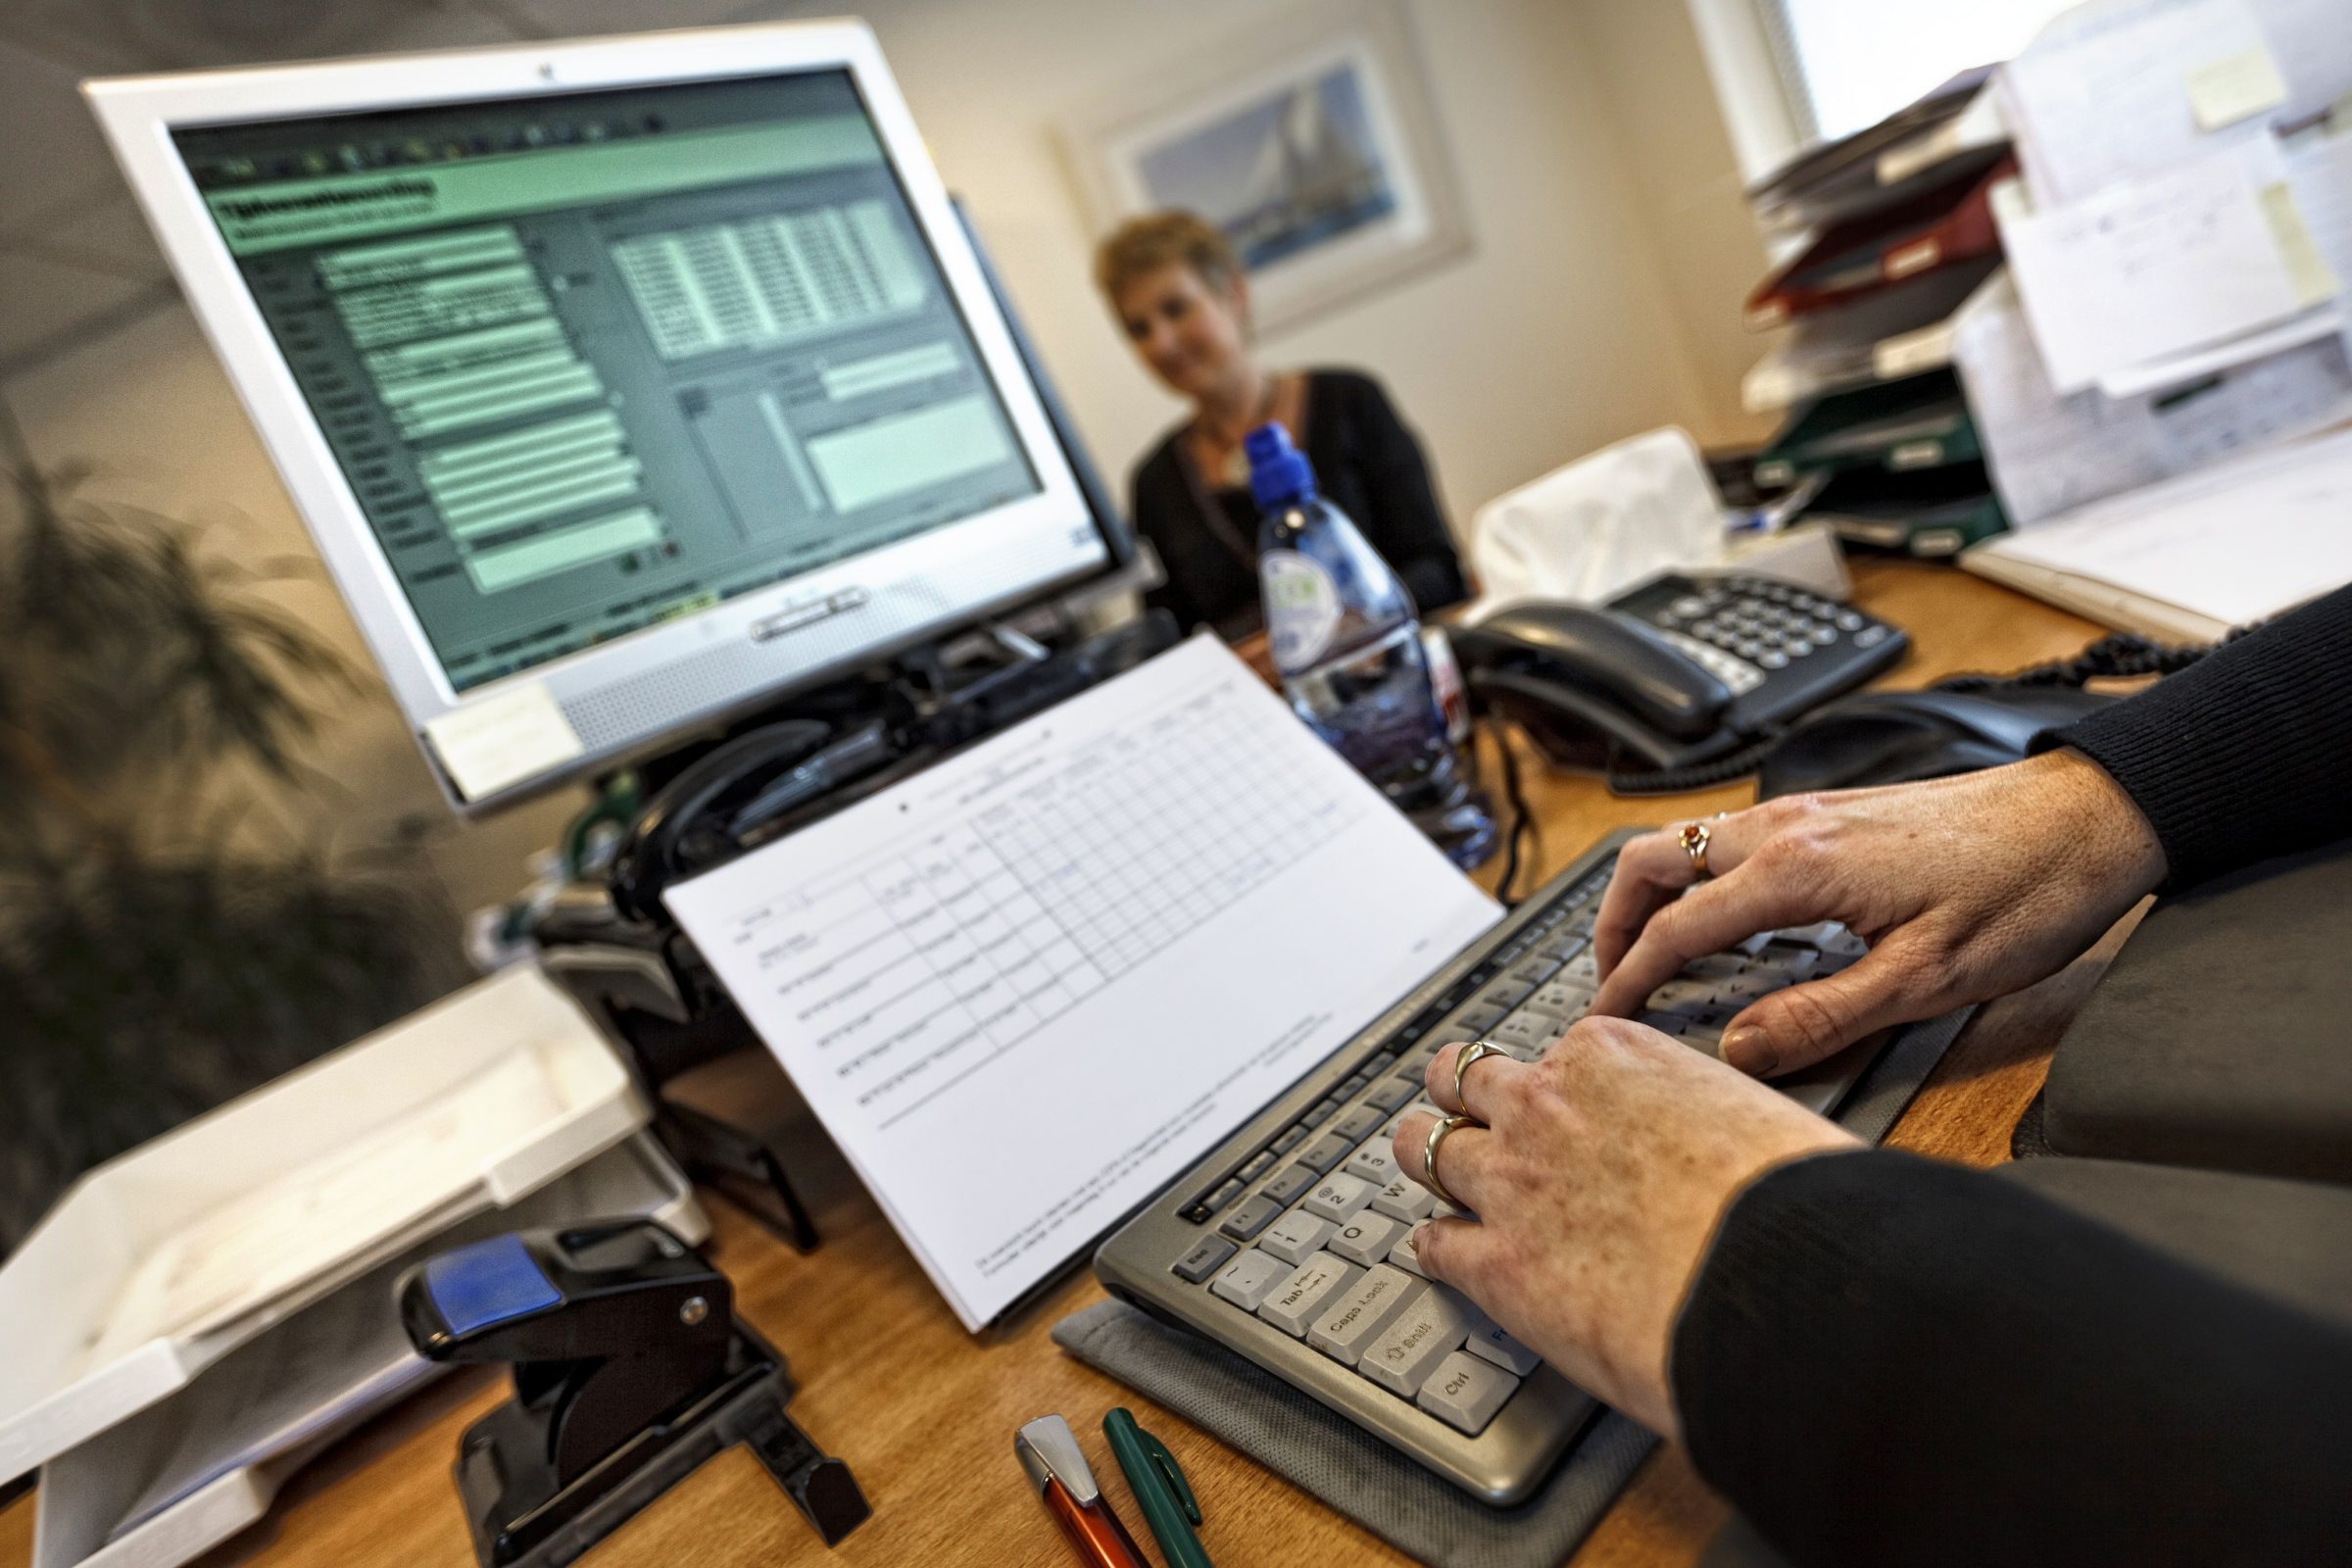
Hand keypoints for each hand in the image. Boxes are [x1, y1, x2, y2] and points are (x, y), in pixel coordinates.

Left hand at [1392, 1022, 1857, 1436]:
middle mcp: (1545, 1106)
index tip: (1564, 1098)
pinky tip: (1438, 1254)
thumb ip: (1714, 1112)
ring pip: (1422, 1145)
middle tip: (1463, 1111)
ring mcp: (1509, 1182)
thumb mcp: (1756, 1114)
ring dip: (1424, 1155)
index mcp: (1611, 1055)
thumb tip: (1733, 1137)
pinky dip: (1434, 1249)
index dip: (1559, 1081)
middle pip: (1463, 1078)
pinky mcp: (1496, 1265)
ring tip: (1424, 1164)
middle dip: (1461, 1095)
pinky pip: (1434, 1244)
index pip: (1558, 1051)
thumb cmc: (1789, 1198)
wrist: (1774, 1277)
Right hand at [1589, 750, 2165, 1077]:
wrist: (2090, 816)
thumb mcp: (1925, 980)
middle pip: (1653, 862)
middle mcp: (1787, 827)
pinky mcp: (1831, 812)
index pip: (1675, 927)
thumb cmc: (2024, 891)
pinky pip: (1728, 838)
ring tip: (1653, 955)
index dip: (1628, 979)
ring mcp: (1806, 811)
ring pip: (1686, 841)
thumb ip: (1821, 1017)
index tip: (1606, 1020)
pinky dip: (1698, 880)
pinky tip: (1728, 925)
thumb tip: (1739, 1050)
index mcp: (1799, 870)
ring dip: (1653, 896)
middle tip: (1610, 983)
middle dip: (1613, 923)